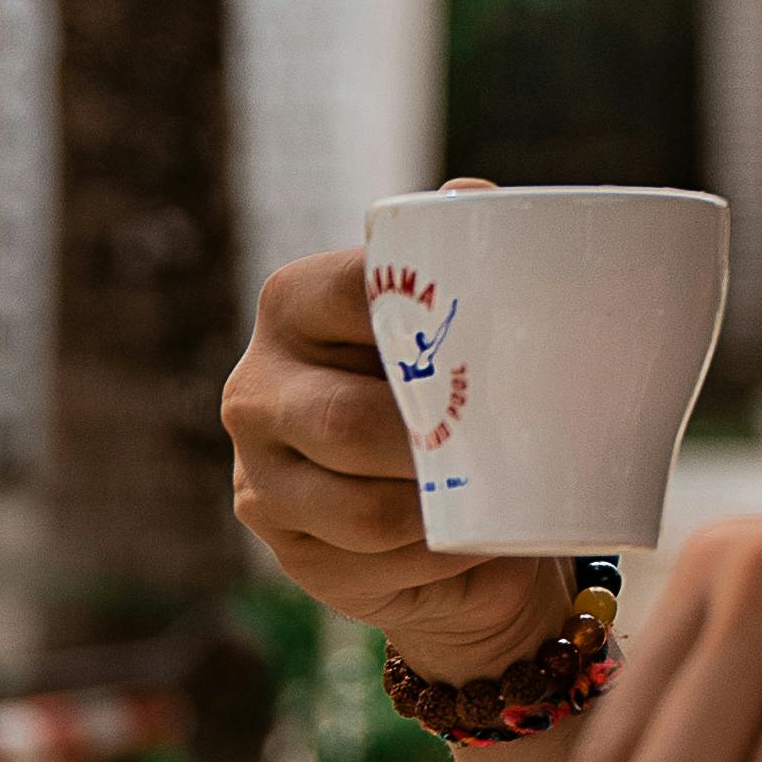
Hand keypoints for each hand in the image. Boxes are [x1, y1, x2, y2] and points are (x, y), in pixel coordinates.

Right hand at [220, 222, 569, 683]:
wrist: (446, 498)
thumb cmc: (459, 384)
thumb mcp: (464, 315)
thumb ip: (465, 248)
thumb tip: (469, 197)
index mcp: (293, 302)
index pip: (355, 296)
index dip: (429, 324)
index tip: (491, 347)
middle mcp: (256, 387)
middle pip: (349, 424)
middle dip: (437, 444)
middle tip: (506, 442)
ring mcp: (258, 476)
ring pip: (362, 510)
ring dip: (440, 513)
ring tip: (490, 496)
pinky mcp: (285, 548)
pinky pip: (368, 564)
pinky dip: (431, 558)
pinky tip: (460, 539)